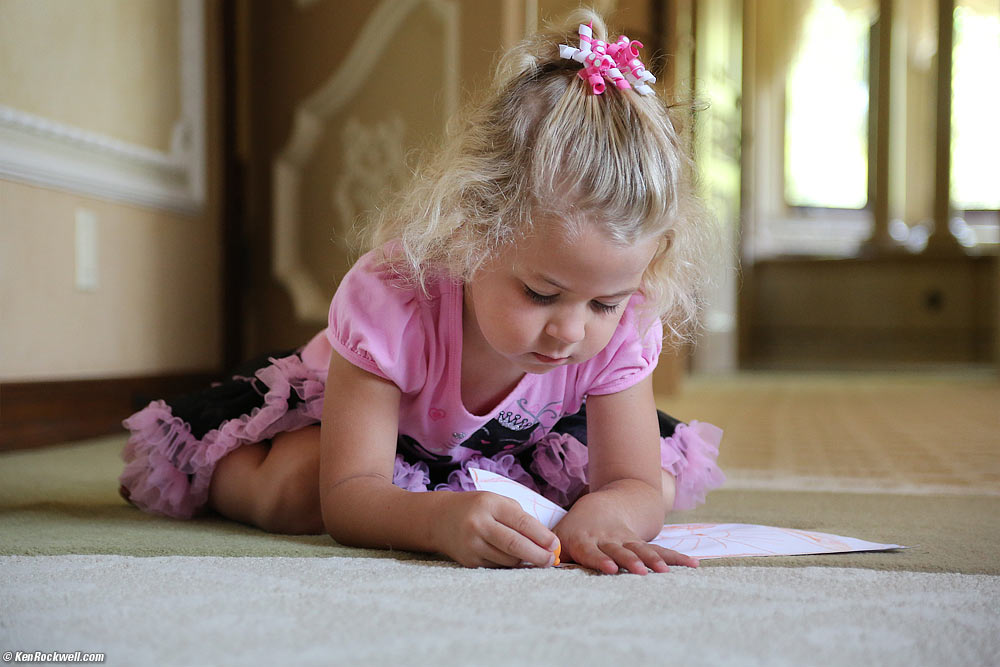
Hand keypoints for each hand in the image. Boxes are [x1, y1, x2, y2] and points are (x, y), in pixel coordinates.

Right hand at [431, 491, 560, 568]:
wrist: (439, 519)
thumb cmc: (477, 508)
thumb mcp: (496, 502)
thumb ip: (519, 517)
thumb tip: (546, 542)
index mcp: (490, 504)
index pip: (521, 522)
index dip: (542, 536)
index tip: (555, 545)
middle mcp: (479, 524)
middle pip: (515, 545)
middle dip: (538, 555)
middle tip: (552, 560)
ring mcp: (472, 545)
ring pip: (508, 559)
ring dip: (525, 561)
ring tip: (534, 557)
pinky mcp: (469, 561)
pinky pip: (497, 566)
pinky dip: (510, 564)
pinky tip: (515, 559)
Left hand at [554, 493, 697, 574]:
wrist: (598, 508)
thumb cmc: (572, 533)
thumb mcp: (558, 541)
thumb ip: (549, 556)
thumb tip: (535, 567)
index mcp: (584, 542)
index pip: (592, 551)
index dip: (601, 559)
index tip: (610, 568)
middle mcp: (607, 540)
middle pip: (620, 550)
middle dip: (630, 560)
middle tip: (640, 571)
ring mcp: (626, 540)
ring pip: (641, 549)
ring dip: (653, 560)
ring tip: (664, 571)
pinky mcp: (641, 543)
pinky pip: (660, 550)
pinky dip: (676, 558)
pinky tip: (693, 565)